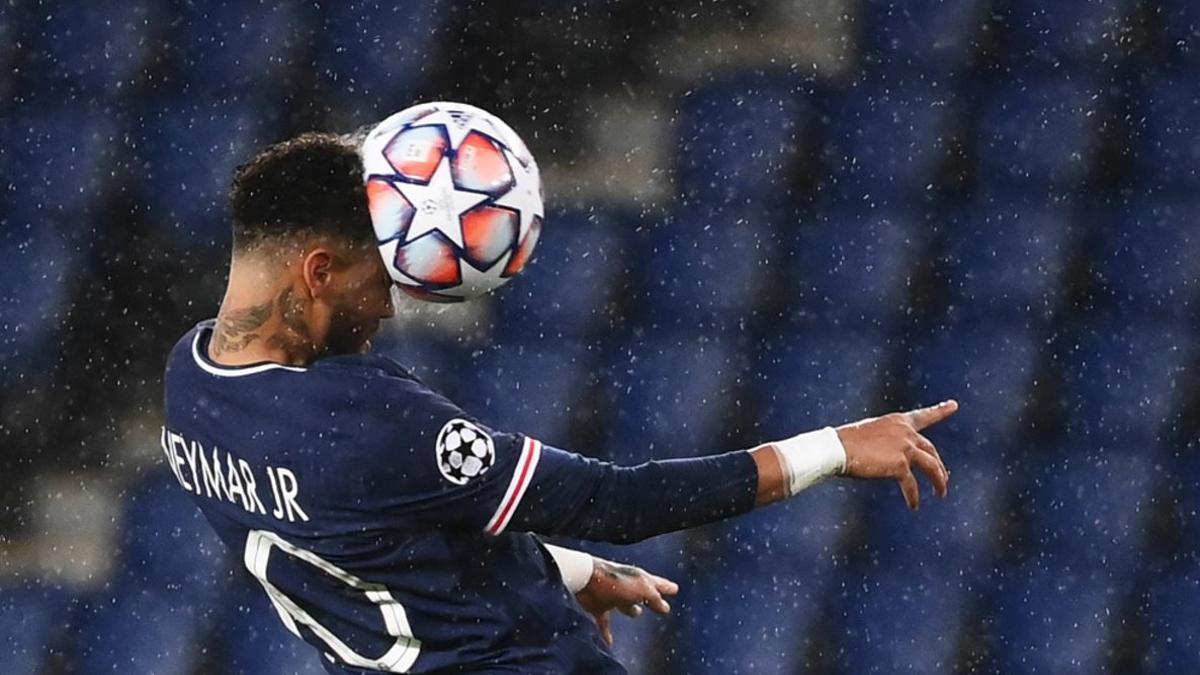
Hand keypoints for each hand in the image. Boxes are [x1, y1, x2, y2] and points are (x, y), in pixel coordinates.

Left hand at [574, 559, 678, 644]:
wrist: (586, 579)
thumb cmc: (616, 581)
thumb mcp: (643, 588)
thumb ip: (654, 598)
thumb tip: (665, 607)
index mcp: (640, 579)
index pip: (658, 583)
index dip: (666, 587)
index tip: (675, 589)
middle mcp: (628, 586)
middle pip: (643, 593)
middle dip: (651, 598)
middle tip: (660, 604)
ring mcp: (613, 595)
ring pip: (625, 605)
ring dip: (630, 609)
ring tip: (636, 613)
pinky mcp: (599, 606)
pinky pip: (605, 622)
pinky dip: (606, 632)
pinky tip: (609, 642)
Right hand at [836, 400, 957, 509]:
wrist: (837, 448)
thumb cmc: (844, 444)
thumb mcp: (870, 437)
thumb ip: (887, 445)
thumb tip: (890, 461)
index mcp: (897, 421)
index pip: (924, 415)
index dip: (940, 410)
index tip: (953, 405)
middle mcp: (905, 432)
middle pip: (930, 449)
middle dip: (939, 466)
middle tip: (944, 478)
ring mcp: (905, 447)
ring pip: (932, 466)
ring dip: (939, 481)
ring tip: (941, 494)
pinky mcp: (900, 464)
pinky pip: (911, 484)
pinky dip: (913, 496)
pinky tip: (913, 505)